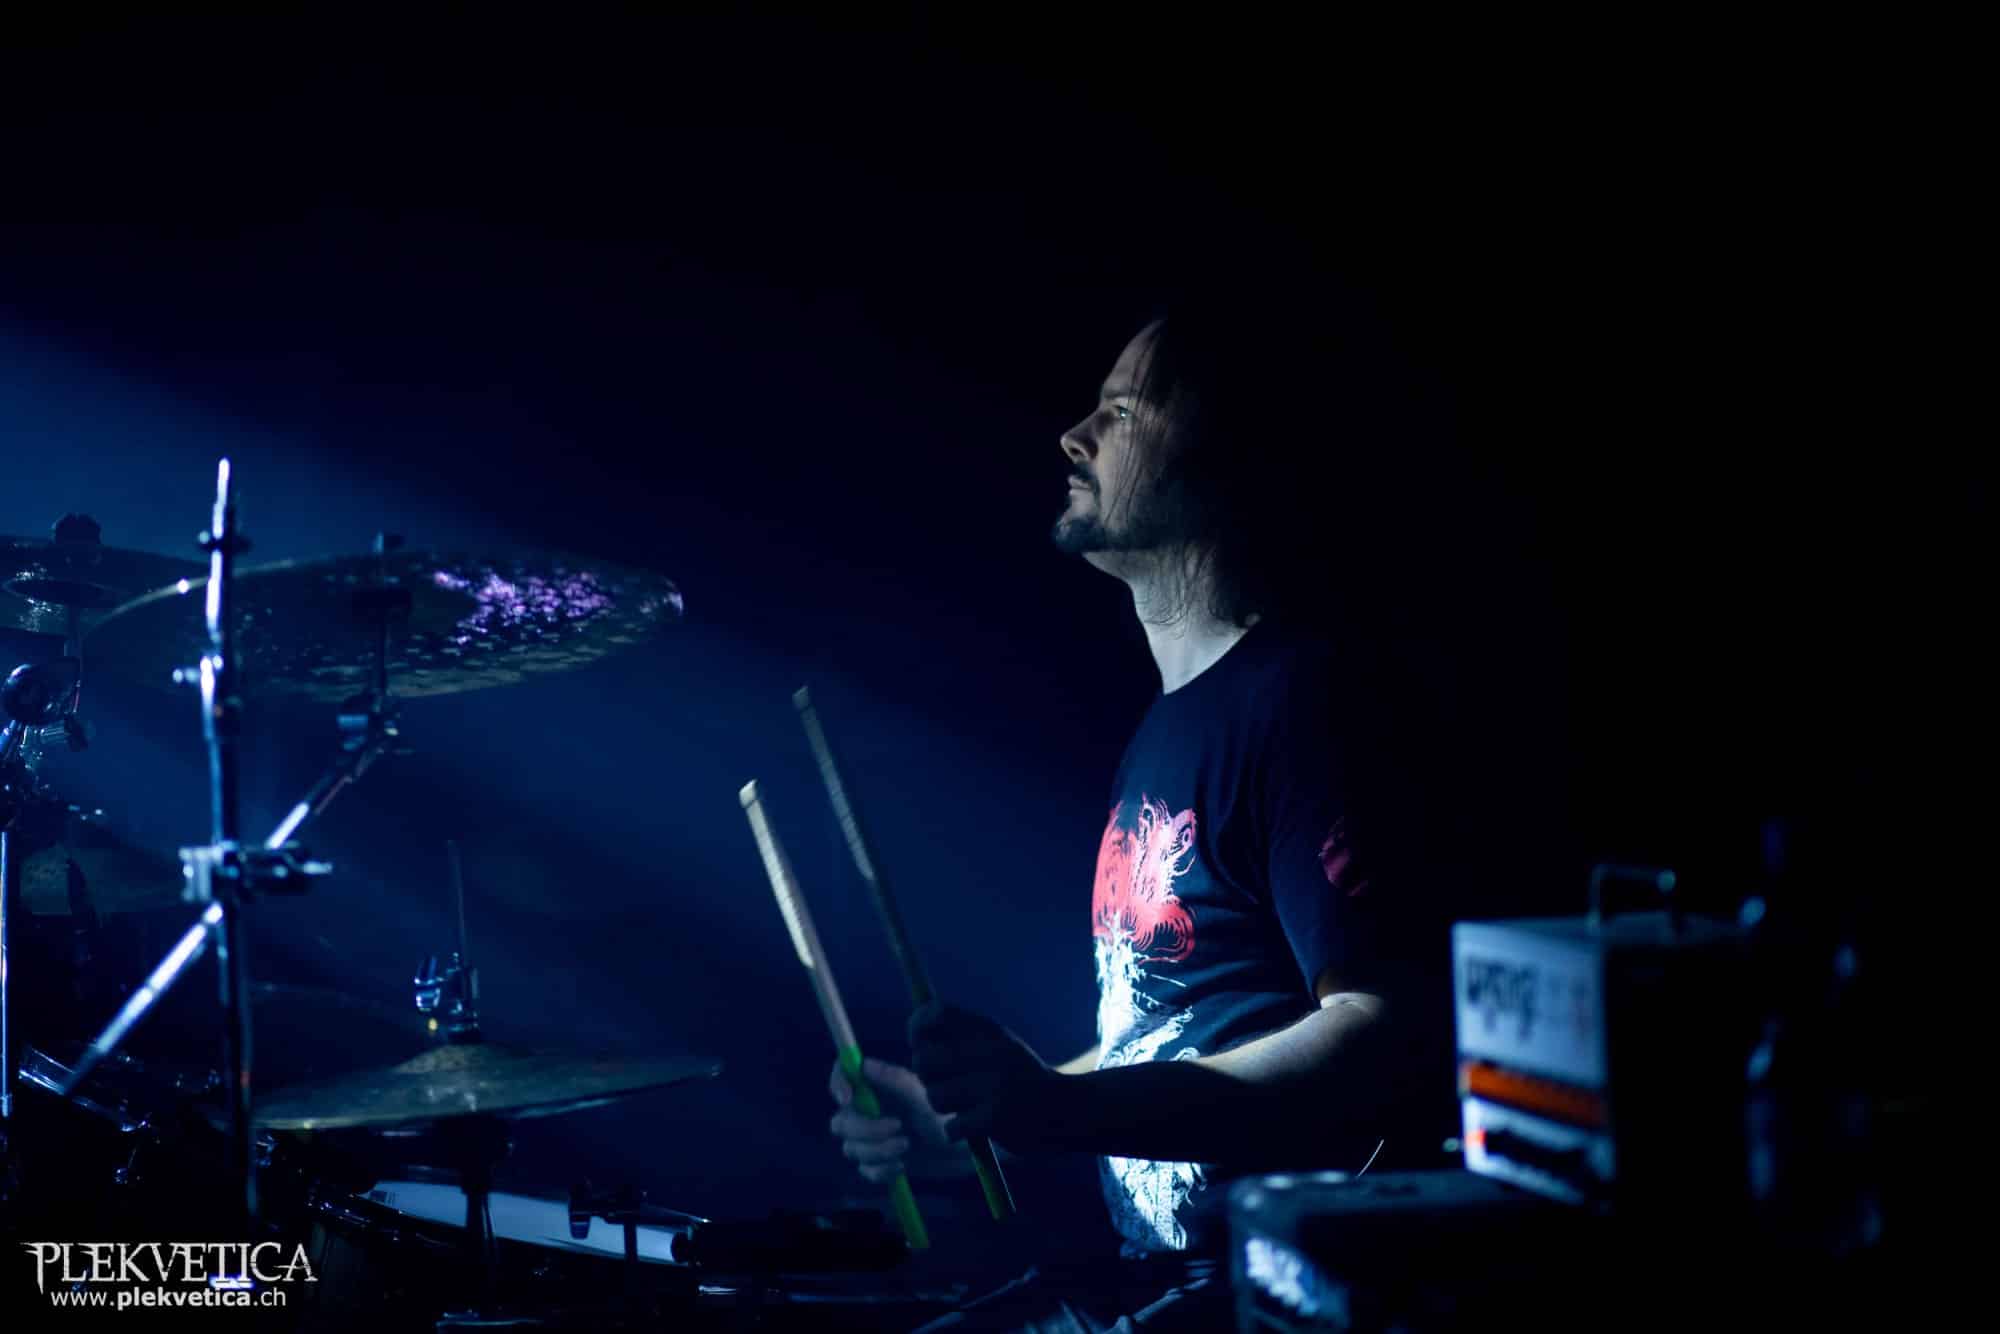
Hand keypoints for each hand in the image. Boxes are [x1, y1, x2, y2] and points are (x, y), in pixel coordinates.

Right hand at [828, 1056, 969, 1183]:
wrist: (961, 1150)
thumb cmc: (944, 1114)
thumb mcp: (923, 1096)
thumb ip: (895, 1080)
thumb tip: (864, 1065)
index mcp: (876, 1087)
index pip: (843, 1075)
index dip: (838, 1083)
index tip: (848, 1098)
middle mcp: (867, 1111)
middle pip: (841, 1121)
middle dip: (865, 1129)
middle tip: (898, 1127)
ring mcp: (869, 1139)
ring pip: (851, 1149)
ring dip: (878, 1150)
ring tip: (907, 1146)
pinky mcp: (876, 1163)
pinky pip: (865, 1170)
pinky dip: (883, 1170)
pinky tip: (902, 1165)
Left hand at [907, 1002, 1067, 1150]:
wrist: (1066, 1109)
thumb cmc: (1021, 1077)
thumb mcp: (999, 1044)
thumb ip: (963, 1037)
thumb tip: (916, 1035)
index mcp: (989, 1030)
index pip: (935, 1012)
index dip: (917, 1026)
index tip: (919, 1042)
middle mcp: (991, 1051)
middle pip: (923, 1060)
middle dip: (926, 1076)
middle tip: (942, 1083)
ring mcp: (994, 1084)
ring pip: (935, 1096)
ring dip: (944, 1106)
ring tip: (965, 1106)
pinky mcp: (996, 1117)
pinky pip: (950, 1127)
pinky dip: (957, 1132)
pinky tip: (975, 1127)